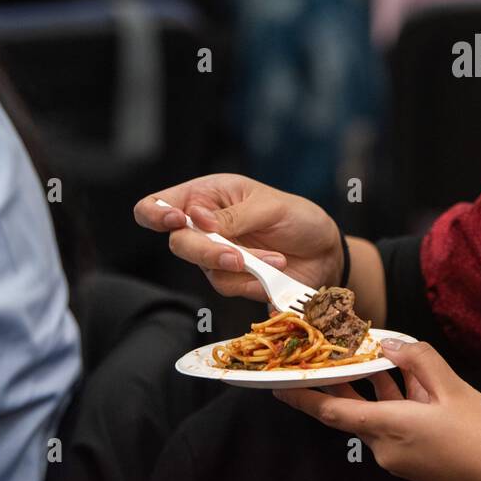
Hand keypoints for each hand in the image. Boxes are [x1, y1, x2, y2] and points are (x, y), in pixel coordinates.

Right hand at [133, 174, 341, 301]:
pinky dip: (254, 278)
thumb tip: (198, 220)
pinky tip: (277, 267)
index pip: (158, 205)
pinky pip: (229, 284)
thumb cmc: (298, 218)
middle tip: (236, 256)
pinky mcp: (232, 280)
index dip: (155, 214)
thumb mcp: (271, 207)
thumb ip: (234, 216)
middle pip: (178, 243)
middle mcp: (204, 226)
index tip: (176, 220)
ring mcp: (215, 255)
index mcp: (207, 195)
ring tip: (277, 258)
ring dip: (243, 265)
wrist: (325, 252)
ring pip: (205, 268)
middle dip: (207, 251)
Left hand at [276, 340, 480, 480]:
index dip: (302, 394)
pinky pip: (392, 416)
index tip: (278, 379)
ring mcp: (401, 452)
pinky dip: (391, 393)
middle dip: (334, 378)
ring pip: (373, 409)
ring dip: (367, 381)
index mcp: (391, 430)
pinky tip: (396, 369)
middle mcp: (388, 446)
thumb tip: (389, 341)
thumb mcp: (455, 390)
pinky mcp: (415, 452)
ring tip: (359, 348)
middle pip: (349, 407)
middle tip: (319, 350)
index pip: (332, 409)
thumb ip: (419, 360)